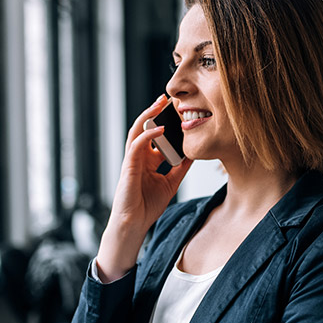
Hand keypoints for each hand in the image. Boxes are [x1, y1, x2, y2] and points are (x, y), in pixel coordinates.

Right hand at [96, 95, 193, 280]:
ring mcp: (131, 160)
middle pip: (145, 128)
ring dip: (148, 116)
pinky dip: (147, 135)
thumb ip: (180, 168)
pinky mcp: (127, 167)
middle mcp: (138, 157)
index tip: (177, 110)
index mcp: (147, 160)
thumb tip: (194, 154)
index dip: (164, 121)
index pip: (155, 135)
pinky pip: (136, 145)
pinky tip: (159, 128)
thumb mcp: (171, 182)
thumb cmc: (148, 206)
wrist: (135, 223)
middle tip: (168, 99)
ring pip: (137, 131)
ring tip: (160, 103)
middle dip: (155, 112)